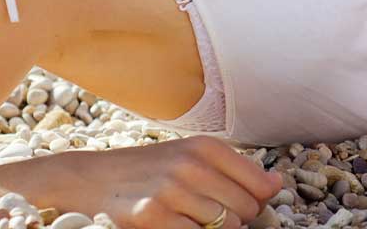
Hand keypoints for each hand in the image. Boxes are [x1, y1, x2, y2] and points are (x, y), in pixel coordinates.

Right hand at [62, 136, 282, 228]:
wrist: (89, 178)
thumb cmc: (148, 169)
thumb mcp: (190, 156)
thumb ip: (235, 169)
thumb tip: (277, 185)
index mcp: (206, 146)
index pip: (262, 185)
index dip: (257, 201)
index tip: (241, 202)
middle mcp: (191, 164)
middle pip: (246, 209)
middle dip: (236, 218)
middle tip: (208, 212)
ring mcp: (172, 191)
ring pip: (225, 227)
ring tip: (187, 216)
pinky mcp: (152, 217)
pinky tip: (174, 224)